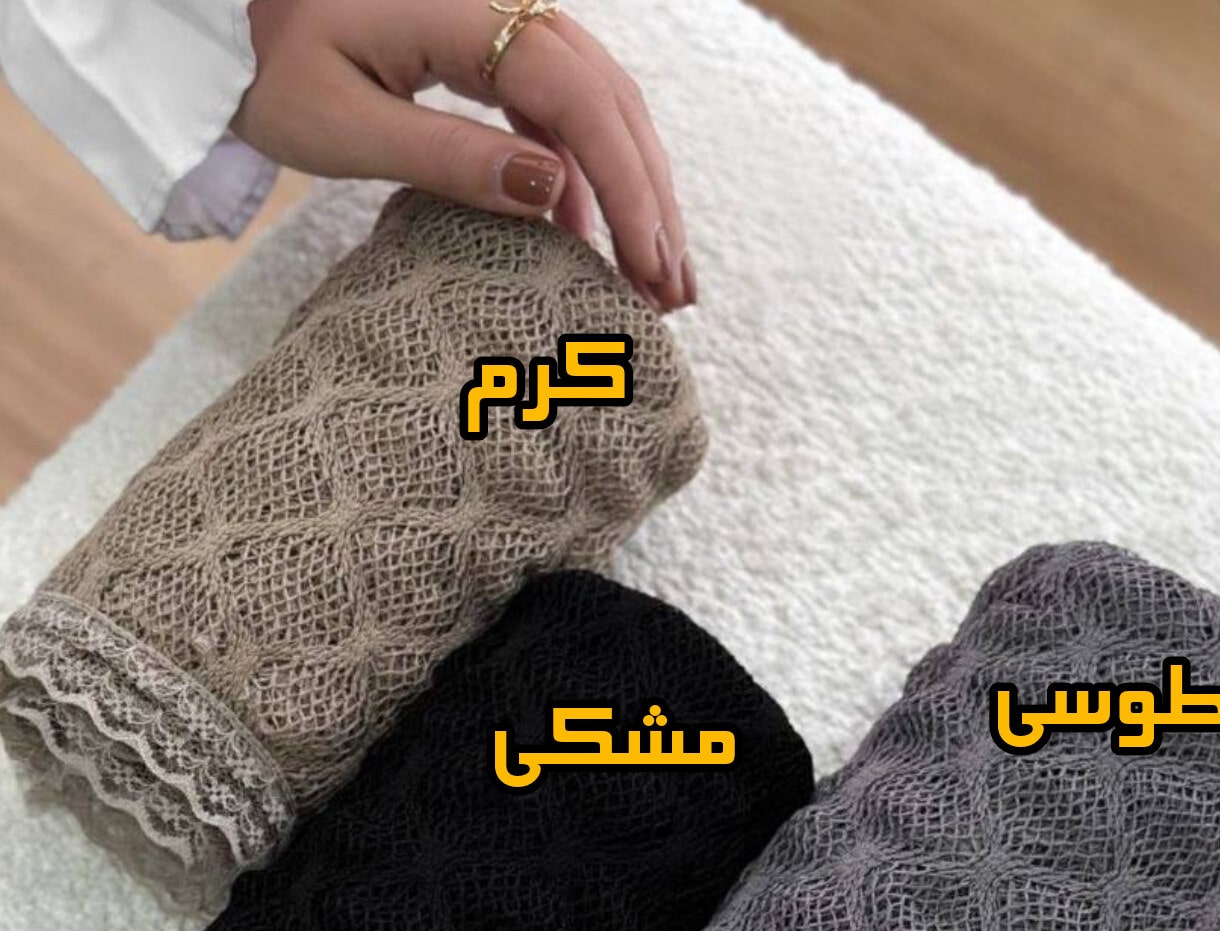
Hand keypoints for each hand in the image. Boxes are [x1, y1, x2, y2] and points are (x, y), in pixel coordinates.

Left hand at [234, 0, 693, 309]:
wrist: (226, 13)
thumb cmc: (268, 65)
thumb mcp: (340, 124)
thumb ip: (446, 157)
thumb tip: (553, 192)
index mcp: (463, 13)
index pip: (576, 97)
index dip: (624, 185)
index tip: (646, 265)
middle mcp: (501, 3)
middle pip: (608, 99)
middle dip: (650, 199)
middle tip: (673, 292)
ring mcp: (501, 19)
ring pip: (599, 101)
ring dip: (634, 188)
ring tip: (656, 275)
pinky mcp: (491, 43)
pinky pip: (562, 105)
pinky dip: (589, 172)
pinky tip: (590, 237)